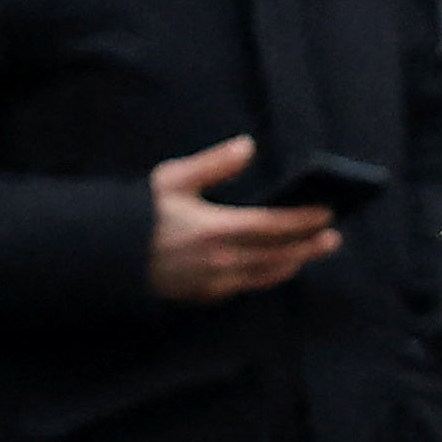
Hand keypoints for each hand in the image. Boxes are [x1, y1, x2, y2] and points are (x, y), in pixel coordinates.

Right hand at [148, 133, 339, 304]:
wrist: (108, 256)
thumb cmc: (139, 213)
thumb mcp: (173, 178)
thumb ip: (214, 164)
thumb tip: (248, 146)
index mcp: (215, 229)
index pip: (273, 226)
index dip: (303, 220)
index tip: (326, 213)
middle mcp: (219, 261)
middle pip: (277, 255)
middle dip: (308, 246)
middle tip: (333, 238)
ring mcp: (213, 283)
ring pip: (264, 275)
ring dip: (292, 263)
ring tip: (310, 252)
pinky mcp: (204, 295)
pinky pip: (245, 286)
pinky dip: (266, 276)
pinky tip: (274, 267)